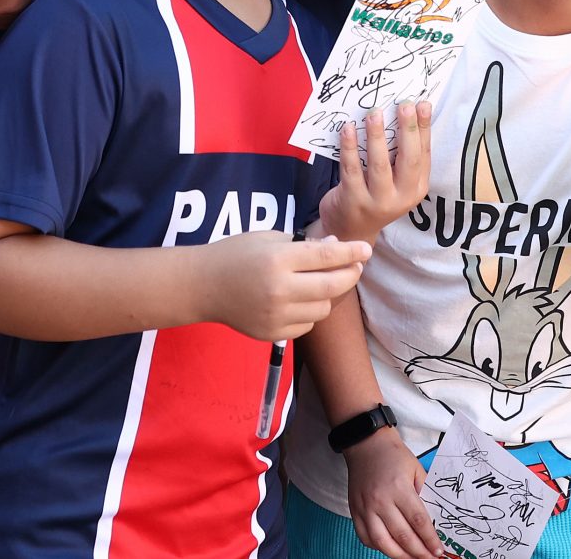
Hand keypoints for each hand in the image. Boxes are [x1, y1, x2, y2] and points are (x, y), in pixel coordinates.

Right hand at [196, 232, 367, 341]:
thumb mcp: (268, 237)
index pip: (326, 256)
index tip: (366, 250)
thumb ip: (303, 244)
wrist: (203, 286)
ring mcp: (276, 316)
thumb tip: (336, 248)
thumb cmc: (236, 254)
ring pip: (323, 309)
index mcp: (278, 260)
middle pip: (331, 286)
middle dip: (350, 275)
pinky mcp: (273, 333)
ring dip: (329, 295)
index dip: (350, 252)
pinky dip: (310, 312)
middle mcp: (280, 290)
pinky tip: (301, 300)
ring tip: (322, 283)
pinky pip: (307, 325)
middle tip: (355, 266)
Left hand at [319, 104, 432, 243]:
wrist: (350, 231)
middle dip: (407, 130)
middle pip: (408, 160)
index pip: (424, 154)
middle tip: (404, 105)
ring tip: (374, 114)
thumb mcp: (395, 180)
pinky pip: (352, 170)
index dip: (424, 128)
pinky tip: (348, 129)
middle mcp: (401, 197)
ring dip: (377, 137)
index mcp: (416, 188)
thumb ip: (399, 154)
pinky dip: (349, 147)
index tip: (423, 104)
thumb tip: (403, 114)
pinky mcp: (353, 201)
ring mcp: (377, 202)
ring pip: (379, 165)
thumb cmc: (374, 195)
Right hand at [344, 430, 444, 558]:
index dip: (430, 539)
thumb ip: (425, 493)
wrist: (366, 444)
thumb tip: (435, 520)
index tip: (439, 551)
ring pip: (382, 543)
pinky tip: (391, 548)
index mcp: (399, 488)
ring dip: (400, 556)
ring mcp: (365, 508)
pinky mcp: (354, 511)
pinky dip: (379, 547)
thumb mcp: (416, 469)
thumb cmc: (393, 455)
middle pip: (402, 536)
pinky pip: (366, 538)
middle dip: (419, 553)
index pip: (418, 521)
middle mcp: (380, 500)